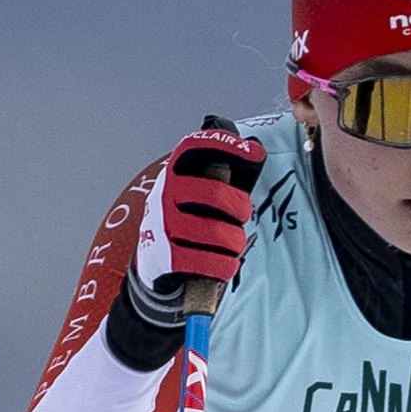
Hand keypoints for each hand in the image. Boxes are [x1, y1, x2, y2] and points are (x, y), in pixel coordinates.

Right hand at [133, 128, 266, 298]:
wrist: (154, 260)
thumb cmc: (186, 219)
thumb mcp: (194, 189)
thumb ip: (218, 171)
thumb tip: (256, 150)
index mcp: (174, 172)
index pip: (196, 147)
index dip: (227, 146)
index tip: (256, 154)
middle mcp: (164, 195)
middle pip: (214, 194)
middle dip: (240, 207)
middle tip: (243, 215)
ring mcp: (162, 227)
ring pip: (214, 231)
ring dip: (234, 241)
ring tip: (234, 244)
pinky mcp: (165, 259)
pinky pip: (204, 262)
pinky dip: (223, 264)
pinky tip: (227, 263)